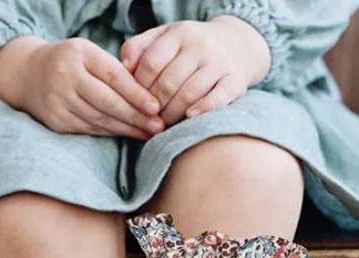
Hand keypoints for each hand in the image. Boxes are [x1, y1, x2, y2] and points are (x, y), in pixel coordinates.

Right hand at [0, 36, 165, 138]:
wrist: (27, 74)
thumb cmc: (70, 62)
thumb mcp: (89, 54)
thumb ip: (113, 70)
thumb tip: (148, 96)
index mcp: (80, 54)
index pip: (114, 76)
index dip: (136, 94)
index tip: (156, 107)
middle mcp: (67, 77)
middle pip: (107, 102)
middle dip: (136, 116)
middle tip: (159, 127)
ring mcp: (59, 101)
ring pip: (100, 119)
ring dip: (126, 129)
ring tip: (148, 134)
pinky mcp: (56, 121)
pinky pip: (89, 129)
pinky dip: (110, 133)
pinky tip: (127, 135)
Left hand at [120, 16, 270, 125]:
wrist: (236, 44)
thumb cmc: (189, 47)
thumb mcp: (164, 38)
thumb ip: (139, 48)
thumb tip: (122, 67)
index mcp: (179, 34)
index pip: (150, 64)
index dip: (139, 89)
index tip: (136, 103)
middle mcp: (200, 45)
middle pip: (167, 83)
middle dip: (154, 106)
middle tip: (148, 119)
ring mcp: (219, 63)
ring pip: (188, 94)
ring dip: (172, 115)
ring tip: (164, 124)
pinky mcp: (235, 81)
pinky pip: (217, 98)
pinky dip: (202, 109)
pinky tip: (189, 117)